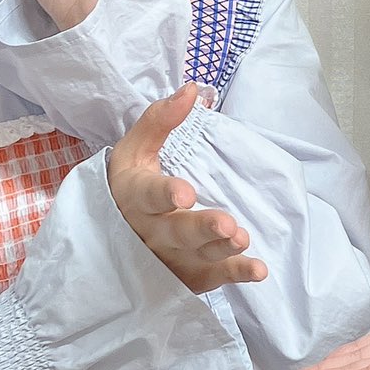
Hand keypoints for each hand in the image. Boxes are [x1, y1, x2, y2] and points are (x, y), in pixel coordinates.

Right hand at [108, 85, 268, 295]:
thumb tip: (193, 90)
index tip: (185, 192)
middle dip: (202, 228)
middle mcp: (150, 232)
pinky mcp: (186, 276)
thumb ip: (161, 119)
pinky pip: (210, 279)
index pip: (148, 195)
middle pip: (177, 232)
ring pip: (195, 257)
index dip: (165, 194)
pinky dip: (233, 276)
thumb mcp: (135, 149)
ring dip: (221, 251)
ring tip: (241, 238)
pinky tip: (257, 270)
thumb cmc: (130, 184)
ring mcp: (168, 258)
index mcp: (136, 196)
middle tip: (227, 224)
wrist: (111, 231)